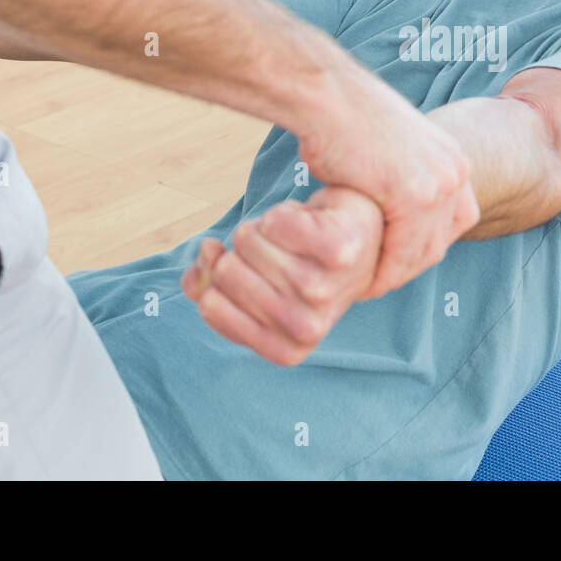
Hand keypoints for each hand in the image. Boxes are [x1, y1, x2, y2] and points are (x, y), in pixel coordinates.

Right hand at [182, 186, 382, 365]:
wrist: (359, 231)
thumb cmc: (301, 261)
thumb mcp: (254, 283)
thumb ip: (209, 284)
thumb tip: (201, 267)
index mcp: (286, 347)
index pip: (210, 306)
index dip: (217, 279)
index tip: (249, 271)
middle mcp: (307, 326)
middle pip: (225, 271)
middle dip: (240, 252)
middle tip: (276, 253)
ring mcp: (325, 289)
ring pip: (246, 241)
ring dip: (262, 230)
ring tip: (294, 240)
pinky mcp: (339, 250)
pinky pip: (274, 221)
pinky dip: (282, 213)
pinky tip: (309, 222)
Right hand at [297, 79, 479, 298]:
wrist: (329, 98)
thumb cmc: (346, 121)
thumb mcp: (393, 152)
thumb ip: (404, 179)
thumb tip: (392, 210)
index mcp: (453, 158)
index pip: (456, 221)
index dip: (426, 246)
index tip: (397, 261)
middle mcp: (455, 171)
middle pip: (440, 240)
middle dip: (410, 266)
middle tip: (380, 283)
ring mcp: (438, 184)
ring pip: (422, 251)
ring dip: (396, 275)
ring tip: (368, 288)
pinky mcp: (413, 196)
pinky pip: (402, 251)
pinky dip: (383, 271)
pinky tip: (363, 282)